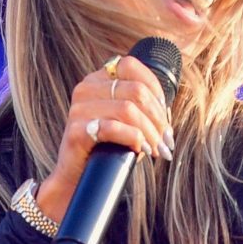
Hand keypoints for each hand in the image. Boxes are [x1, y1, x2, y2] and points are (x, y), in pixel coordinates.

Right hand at [35, 55, 172, 221]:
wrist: (79, 178)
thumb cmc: (107, 147)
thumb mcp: (126, 120)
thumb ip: (142, 106)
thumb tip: (167, 112)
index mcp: (96, 80)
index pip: (130, 65)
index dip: (154, 88)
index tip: (163, 115)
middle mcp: (84, 89)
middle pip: (136, 91)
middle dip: (158, 118)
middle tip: (165, 140)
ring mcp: (77, 109)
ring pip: (128, 109)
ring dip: (150, 132)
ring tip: (155, 149)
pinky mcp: (75, 131)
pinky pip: (113, 128)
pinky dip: (134, 139)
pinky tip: (140, 150)